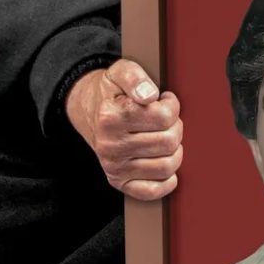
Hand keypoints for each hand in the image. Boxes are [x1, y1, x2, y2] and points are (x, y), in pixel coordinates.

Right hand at [65, 58, 183, 200]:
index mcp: (110, 117)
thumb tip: (149, 95)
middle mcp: (110, 145)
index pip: (163, 116)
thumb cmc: (111, 91)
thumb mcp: (120, 71)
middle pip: (169, 141)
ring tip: (164, 137)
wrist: (89, 110)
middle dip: (175, 126)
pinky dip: (167, 180)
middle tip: (165, 119)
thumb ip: (135, 77)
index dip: (172, 105)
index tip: (164, 101)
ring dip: (174, 150)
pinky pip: (153, 191)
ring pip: (167, 166)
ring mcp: (114, 167)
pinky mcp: (119, 182)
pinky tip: (163, 161)